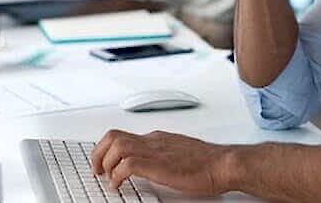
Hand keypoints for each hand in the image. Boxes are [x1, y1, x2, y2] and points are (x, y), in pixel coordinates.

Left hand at [91, 129, 233, 195]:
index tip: (104, 162)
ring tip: (107, 177)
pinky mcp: (158, 165)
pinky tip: (119, 185)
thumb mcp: (180, 153)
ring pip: (116, 145)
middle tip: (97, 169)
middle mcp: (153, 141)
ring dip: (105, 163)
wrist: (223, 163)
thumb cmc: (208, 162)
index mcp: (158, 138)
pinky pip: (127, 165)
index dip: (108, 149)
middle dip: (98, 153)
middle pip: (113, 135)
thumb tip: (154, 165)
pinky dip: (117, 175)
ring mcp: (155, 151)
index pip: (124, 135)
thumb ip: (164, 155)